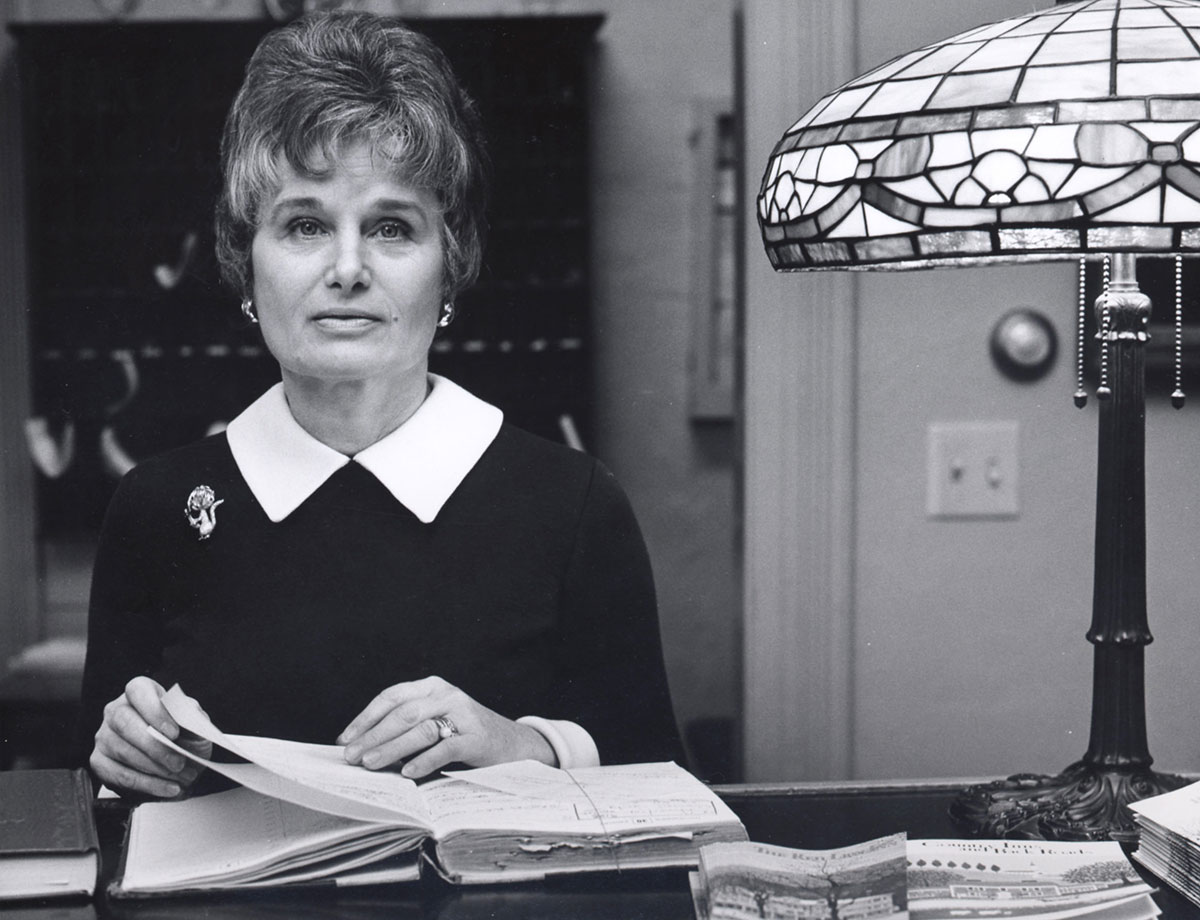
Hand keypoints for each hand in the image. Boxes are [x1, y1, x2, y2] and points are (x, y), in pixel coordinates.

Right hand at [89, 676, 210, 798]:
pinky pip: (119, 775)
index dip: (154, 710)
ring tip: (178, 776)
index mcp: (140, 692)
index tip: (173, 732)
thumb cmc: (184, 736)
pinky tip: (167, 788)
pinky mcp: (100, 762)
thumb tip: (185, 716)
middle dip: (154, 746)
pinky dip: (147, 784)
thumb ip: (190, 717)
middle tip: (178, 762)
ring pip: (122, 751)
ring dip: (153, 768)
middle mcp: (115, 711)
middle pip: (125, 722)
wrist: (179, 762)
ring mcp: (104, 736)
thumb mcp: (194, 723)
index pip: (138, 690)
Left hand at [338, 676, 555, 778]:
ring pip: (420, 728)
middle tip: (352, 756)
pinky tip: (407, 772)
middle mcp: (447, 694)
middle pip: (403, 713)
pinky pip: (445, 747)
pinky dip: (423, 760)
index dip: (366, 718)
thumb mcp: (437, 721)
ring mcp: (464, 714)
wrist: (514, 744)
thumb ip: (409, 726)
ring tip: (371, 764)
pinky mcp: (477, 737)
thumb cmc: (467, 735)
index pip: (392, 696)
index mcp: (433, 686)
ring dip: (391, 748)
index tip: (345, 739)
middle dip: (373, 736)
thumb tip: (365, 747)